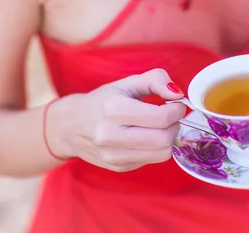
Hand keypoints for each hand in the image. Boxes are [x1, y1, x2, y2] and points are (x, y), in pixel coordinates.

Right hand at [47, 69, 185, 171]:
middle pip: (163, 139)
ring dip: (169, 138)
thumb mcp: (127, 82)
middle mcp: (111, 136)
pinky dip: (156, 148)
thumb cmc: (103, 100)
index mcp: (113, 109)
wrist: (71, 126)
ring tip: (161, 126)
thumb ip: (156, 80)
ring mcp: (113, 155)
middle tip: (171, 116)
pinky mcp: (118, 167)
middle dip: (175, 125)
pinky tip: (146, 136)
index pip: (160, 118)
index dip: (176, 110)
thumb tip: (178, 94)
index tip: (176, 104)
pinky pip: (151, 160)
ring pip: (161, 154)